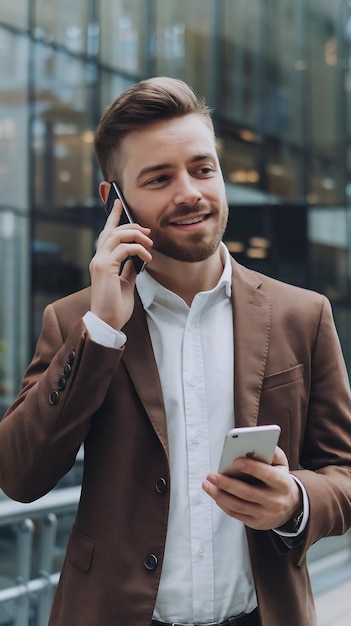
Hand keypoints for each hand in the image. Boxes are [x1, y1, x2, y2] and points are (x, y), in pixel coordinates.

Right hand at [89, 200, 152, 329]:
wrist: (108, 322)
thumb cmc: (116, 306)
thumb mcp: (126, 284)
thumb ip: (128, 269)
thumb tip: (136, 260)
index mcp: (102, 261)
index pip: (106, 233)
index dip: (113, 217)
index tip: (119, 203)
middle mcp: (98, 258)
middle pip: (113, 230)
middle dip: (131, 226)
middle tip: (148, 232)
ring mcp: (99, 261)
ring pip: (118, 235)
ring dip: (136, 236)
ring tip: (150, 245)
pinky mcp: (105, 267)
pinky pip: (124, 249)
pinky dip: (138, 250)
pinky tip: (147, 258)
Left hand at [202, 446, 301, 530]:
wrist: (290, 507)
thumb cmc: (280, 480)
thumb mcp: (282, 465)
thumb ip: (272, 452)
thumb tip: (255, 445)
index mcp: (283, 484)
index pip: (268, 475)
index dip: (252, 468)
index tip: (235, 460)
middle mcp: (275, 501)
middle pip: (248, 493)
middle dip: (227, 483)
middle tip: (211, 475)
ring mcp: (265, 515)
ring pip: (239, 505)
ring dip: (219, 495)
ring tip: (207, 484)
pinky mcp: (256, 523)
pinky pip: (236, 514)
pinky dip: (223, 503)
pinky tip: (214, 493)